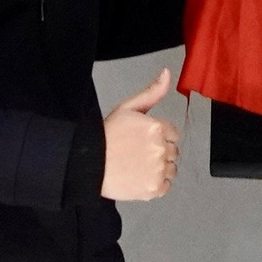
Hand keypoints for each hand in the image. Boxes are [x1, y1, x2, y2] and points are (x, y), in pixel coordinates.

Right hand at [101, 69, 179, 201]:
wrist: (88, 164)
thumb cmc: (106, 136)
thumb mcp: (128, 107)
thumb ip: (152, 92)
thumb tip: (167, 73)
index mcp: (157, 127)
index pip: (172, 134)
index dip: (159, 137)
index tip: (143, 141)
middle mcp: (161, 148)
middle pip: (173, 152)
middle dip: (160, 152)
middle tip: (138, 154)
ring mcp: (158, 169)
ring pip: (171, 169)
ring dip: (160, 168)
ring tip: (138, 166)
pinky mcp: (154, 188)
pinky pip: (166, 186)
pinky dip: (156, 184)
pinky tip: (140, 176)